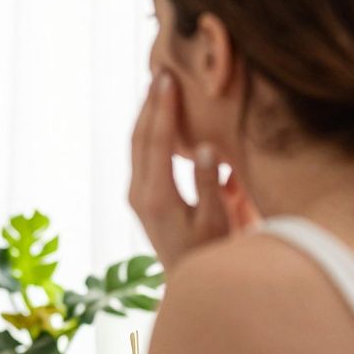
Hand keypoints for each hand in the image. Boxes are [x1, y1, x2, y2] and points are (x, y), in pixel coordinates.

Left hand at [128, 71, 259, 269]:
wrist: (187, 280)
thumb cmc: (210, 253)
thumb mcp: (216, 222)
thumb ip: (209, 185)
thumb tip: (206, 148)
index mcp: (157, 197)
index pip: (157, 141)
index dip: (163, 107)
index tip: (168, 79)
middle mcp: (140, 193)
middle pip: (140, 137)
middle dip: (150, 103)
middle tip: (160, 72)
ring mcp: (137, 195)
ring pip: (137, 145)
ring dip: (146, 114)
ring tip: (157, 86)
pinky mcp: (141, 197)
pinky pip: (142, 156)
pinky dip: (149, 132)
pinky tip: (159, 116)